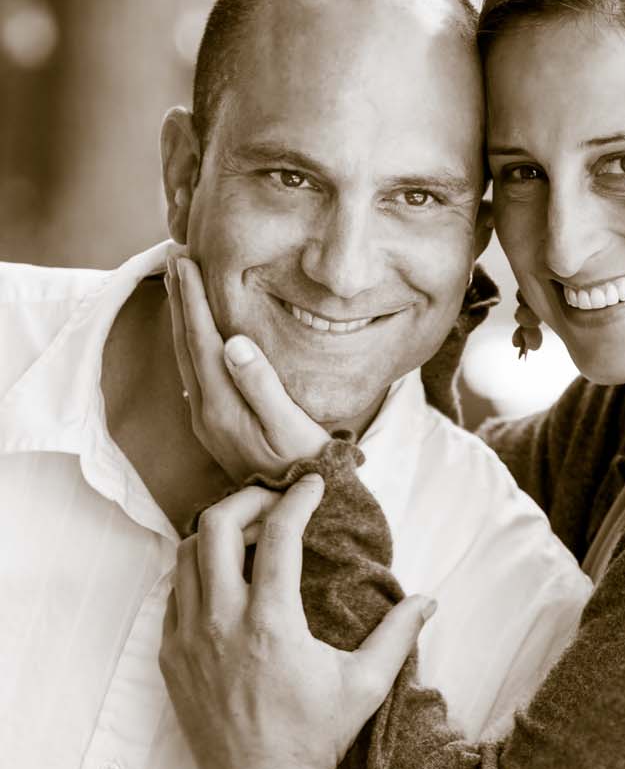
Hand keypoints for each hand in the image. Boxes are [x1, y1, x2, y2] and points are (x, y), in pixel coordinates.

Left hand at [159, 477, 433, 768]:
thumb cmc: (316, 738)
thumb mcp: (365, 685)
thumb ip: (399, 635)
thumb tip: (429, 600)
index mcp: (271, 624)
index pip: (280, 535)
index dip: (298, 498)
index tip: (312, 485)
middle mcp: (221, 623)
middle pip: (216, 526)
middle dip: (247, 499)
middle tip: (274, 501)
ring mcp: (188, 639)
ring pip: (187, 554)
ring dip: (219, 533)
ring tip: (253, 535)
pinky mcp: (171, 656)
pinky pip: (173, 592)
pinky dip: (197, 571)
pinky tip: (226, 579)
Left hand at [166, 254, 327, 482]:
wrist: (300, 513)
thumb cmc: (306, 465)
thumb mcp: (292, 426)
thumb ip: (262, 385)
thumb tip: (234, 342)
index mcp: (223, 406)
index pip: (202, 340)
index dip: (194, 298)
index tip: (186, 260)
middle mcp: (205, 412)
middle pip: (185, 344)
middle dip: (181, 298)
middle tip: (174, 255)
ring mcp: (206, 420)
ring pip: (185, 358)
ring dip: (182, 317)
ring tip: (180, 282)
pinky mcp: (214, 425)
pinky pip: (193, 372)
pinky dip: (189, 342)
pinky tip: (193, 332)